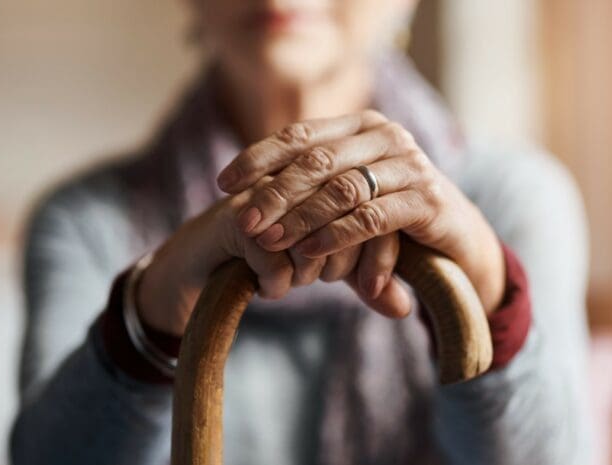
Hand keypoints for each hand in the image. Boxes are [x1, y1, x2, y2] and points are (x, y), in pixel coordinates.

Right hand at [135, 180, 408, 336]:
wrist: (205, 260)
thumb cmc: (276, 256)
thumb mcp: (332, 268)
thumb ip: (370, 282)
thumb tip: (406, 308)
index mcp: (333, 177)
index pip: (378, 211)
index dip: (381, 256)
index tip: (368, 287)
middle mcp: (304, 177)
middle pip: (351, 222)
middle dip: (343, 265)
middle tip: (320, 281)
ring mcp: (270, 192)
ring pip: (314, 240)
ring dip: (309, 273)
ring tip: (295, 283)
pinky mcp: (239, 217)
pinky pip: (276, 258)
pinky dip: (278, 283)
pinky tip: (271, 289)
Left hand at [218, 111, 505, 313]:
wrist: (457, 240)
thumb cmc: (392, 217)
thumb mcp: (349, 196)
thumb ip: (311, 188)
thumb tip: (244, 196)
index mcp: (362, 126)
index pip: (301, 135)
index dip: (258, 157)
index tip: (224, 183)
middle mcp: (386, 136)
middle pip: (317, 161)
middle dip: (273, 193)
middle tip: (243, 221)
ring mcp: (410, 165)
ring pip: (342, 188)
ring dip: (300, 217)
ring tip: (269, 241)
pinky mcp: (426, 200)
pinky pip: (371, 217)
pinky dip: (336, 235)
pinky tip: (308, 251)